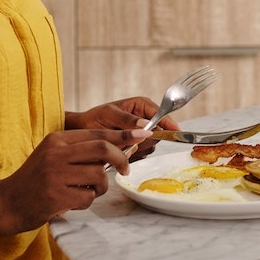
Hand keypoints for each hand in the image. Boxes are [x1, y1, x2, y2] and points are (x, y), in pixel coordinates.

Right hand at [0, 129, 141, 227]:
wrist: (6, 203)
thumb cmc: (34, 180)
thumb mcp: (52, 156)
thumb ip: (80, 150)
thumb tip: (117, 147)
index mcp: (57, 140)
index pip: (97, 132)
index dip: (123, 134)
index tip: (143, 133)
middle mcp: (56, 154)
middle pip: (102, 148)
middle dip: (121, 157)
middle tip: (126, 169)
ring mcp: (55, 175)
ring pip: (98, 175)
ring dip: (101, 186)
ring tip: (87, 191)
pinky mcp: (55, 196)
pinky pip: (88, 197)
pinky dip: (87, 201)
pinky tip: (72, 201)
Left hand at [66, 97, 182, 160]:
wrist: (83, 132)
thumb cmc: (94, 119)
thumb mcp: (109, 115)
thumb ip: (128, 120)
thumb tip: (146, 125)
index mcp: (141, 105)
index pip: (161, 113)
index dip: (169, 123)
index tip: (177, 131)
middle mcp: (145, 118)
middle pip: (159, 132)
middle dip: (146, 139)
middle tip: (129, 141)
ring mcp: (142, 133)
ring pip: (152, 144)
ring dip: (138, 147)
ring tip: (121, 145)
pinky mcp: (138, 144)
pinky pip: (144, 152)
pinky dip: (134, 154)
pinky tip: (122, 150)